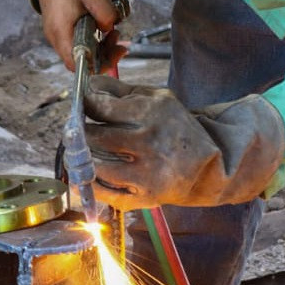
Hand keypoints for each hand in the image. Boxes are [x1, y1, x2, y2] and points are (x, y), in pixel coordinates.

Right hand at [34, 0, 119, 69]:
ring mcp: (57, 34)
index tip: (117, 52)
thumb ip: (106, 14)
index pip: (78, 63)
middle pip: (81, 60)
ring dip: (100, 46)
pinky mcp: (61, 28)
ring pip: (81, 51)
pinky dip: (93, 39)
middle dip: (104, 54)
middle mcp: (56, 37)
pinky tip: (102, 26)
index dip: (99, 65)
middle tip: (119, 38)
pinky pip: (78, 42)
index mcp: (62, 31)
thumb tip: (109, 29)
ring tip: (113, 31)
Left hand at [83, 76, 284, 209]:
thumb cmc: (175, 126)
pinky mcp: (143, 198)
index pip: (99, 106)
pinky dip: (91, 183)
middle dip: (79, 131)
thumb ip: (119, 90)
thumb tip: (86, 87)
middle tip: (78, 130)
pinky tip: (89, 173)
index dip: (85, 103)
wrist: (207, 165)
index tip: (84, 104)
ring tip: (82, 152)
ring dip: (82, 158)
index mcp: (151, 112)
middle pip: (92, 136)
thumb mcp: (156, 98)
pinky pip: (104, 193)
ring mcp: (145, 173)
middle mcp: (148, 142)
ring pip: (94, 165)